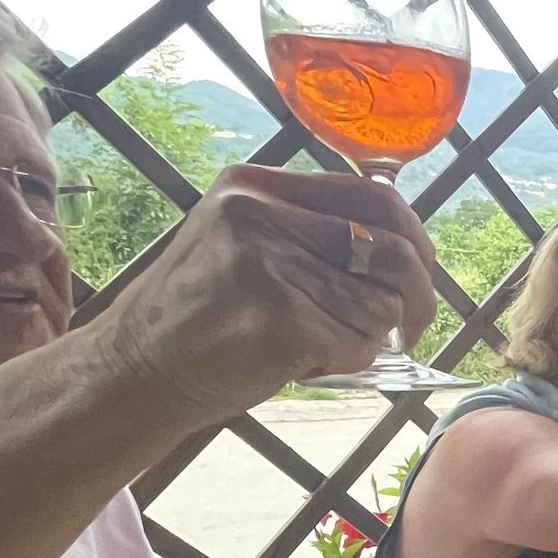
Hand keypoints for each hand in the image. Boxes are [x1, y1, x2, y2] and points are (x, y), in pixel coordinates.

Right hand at [101, 166, 436, 422]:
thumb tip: (403, 244)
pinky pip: (358, 343)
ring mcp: (270, 268)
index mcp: (255, 187)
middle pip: (390, 249)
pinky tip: (308, 360)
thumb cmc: (199, 313)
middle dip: (416, 293)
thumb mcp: (239, 240)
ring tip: (325, 342)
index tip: (420, 268)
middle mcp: (261, 217)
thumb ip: (306, 228)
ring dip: (369, 334)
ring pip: (379, 304)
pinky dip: (348, 359)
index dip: (413, 237)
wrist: (136, 369)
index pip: (373, 196)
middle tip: (413, 323)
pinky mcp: (282, 322)